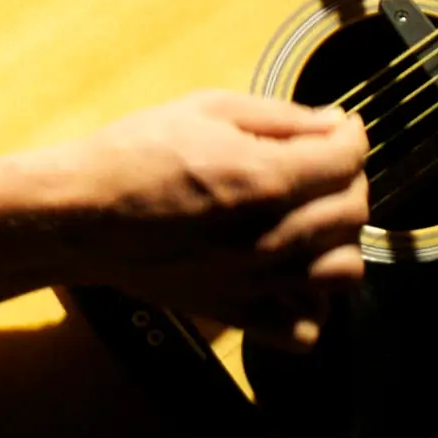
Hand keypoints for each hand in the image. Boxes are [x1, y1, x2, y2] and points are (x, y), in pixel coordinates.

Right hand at [56, 90, 370, 344]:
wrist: (83, 214)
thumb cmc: (136, 152)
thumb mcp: (206, 108)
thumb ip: (279, 117)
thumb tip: (335, 123)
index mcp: (264, 177)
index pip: (347, 158)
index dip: (352, 134)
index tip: (341, 126)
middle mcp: (271, 235)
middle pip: (353, 211)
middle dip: (349, 178)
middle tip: (323, 163)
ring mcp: (258, 282)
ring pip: (344, 271)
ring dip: (339, 241)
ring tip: (314, 219)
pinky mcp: (238, 313)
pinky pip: (306, 329)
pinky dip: (312, 304)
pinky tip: (292, 273)